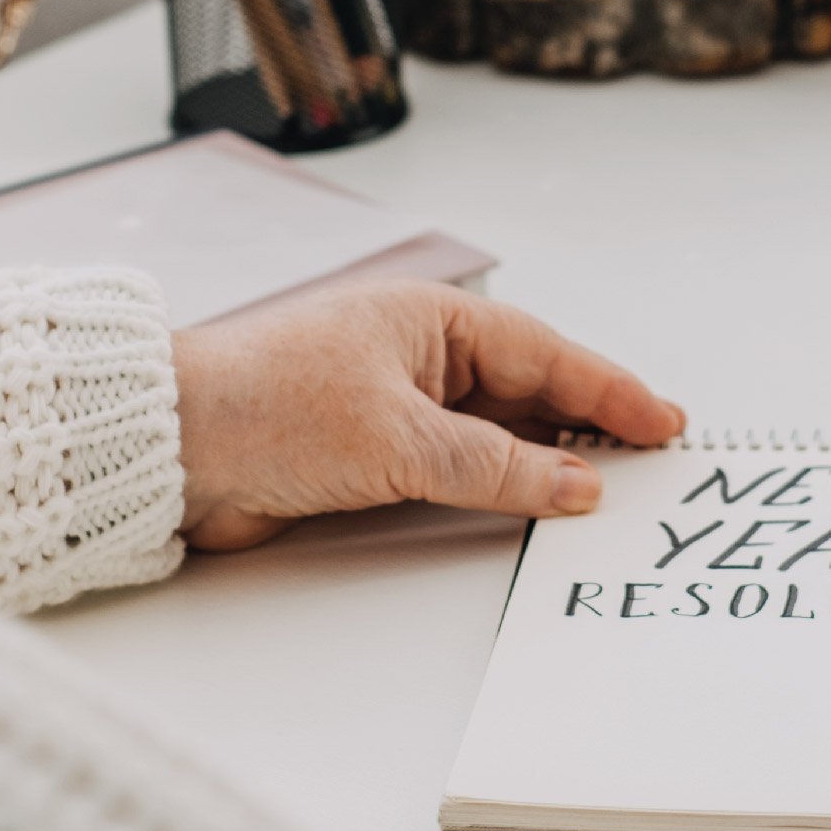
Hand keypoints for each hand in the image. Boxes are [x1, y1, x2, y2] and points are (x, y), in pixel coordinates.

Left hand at [171, 280, 686, 550]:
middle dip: (589, 427)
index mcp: (430, 320)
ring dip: (545, 463)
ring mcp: (395, 406)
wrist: (167, 446)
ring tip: (607, 494)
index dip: (609, 391)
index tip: (663, 421)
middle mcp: (417, 356)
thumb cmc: (266, 405)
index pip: (545, 354)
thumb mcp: (399, 438)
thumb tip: (576, 487)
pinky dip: (498, 488)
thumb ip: (495, 468)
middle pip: (527, 392)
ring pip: (495, 434)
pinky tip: (528, 510)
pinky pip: (456, 470)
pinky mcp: (369, 455)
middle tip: (653, 463)